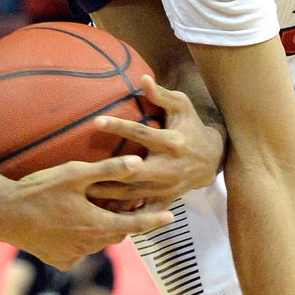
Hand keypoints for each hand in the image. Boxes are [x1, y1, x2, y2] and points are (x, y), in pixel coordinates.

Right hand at [0, 155, 174, 268]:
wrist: (4, 214)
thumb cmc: (39, 190)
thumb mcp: (74, 174)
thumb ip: (109, 170)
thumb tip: (139, 162)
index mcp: (98, 223)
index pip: (136, 223)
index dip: (155, 219)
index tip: (171, 217)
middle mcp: (90, 244)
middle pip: (118, 232)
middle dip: (126, 220)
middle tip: (126, 204)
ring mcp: (75, 255)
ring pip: (100, 242)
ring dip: (103, 229)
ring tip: (97, 211)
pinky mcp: (60, 261)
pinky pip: (80, 252)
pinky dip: (82, 241)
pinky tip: (73, 226)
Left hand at [87, 75, 224, 206]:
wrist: (213, 158)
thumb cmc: (191, 126)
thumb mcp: (182, 106)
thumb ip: (161, 95)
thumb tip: (142, 78)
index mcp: (172, 142)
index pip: (141, 133)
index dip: (119, 127)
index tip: (96, 121)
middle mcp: (170, 167)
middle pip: (134, 172)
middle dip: (109, 172)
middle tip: (81, 170)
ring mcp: (168, 187)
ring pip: (135, 195)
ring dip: (110, 196)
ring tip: (85, 193)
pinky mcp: (167, 200)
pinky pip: (144, 212)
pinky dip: (127, 216)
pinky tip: (104, 216)